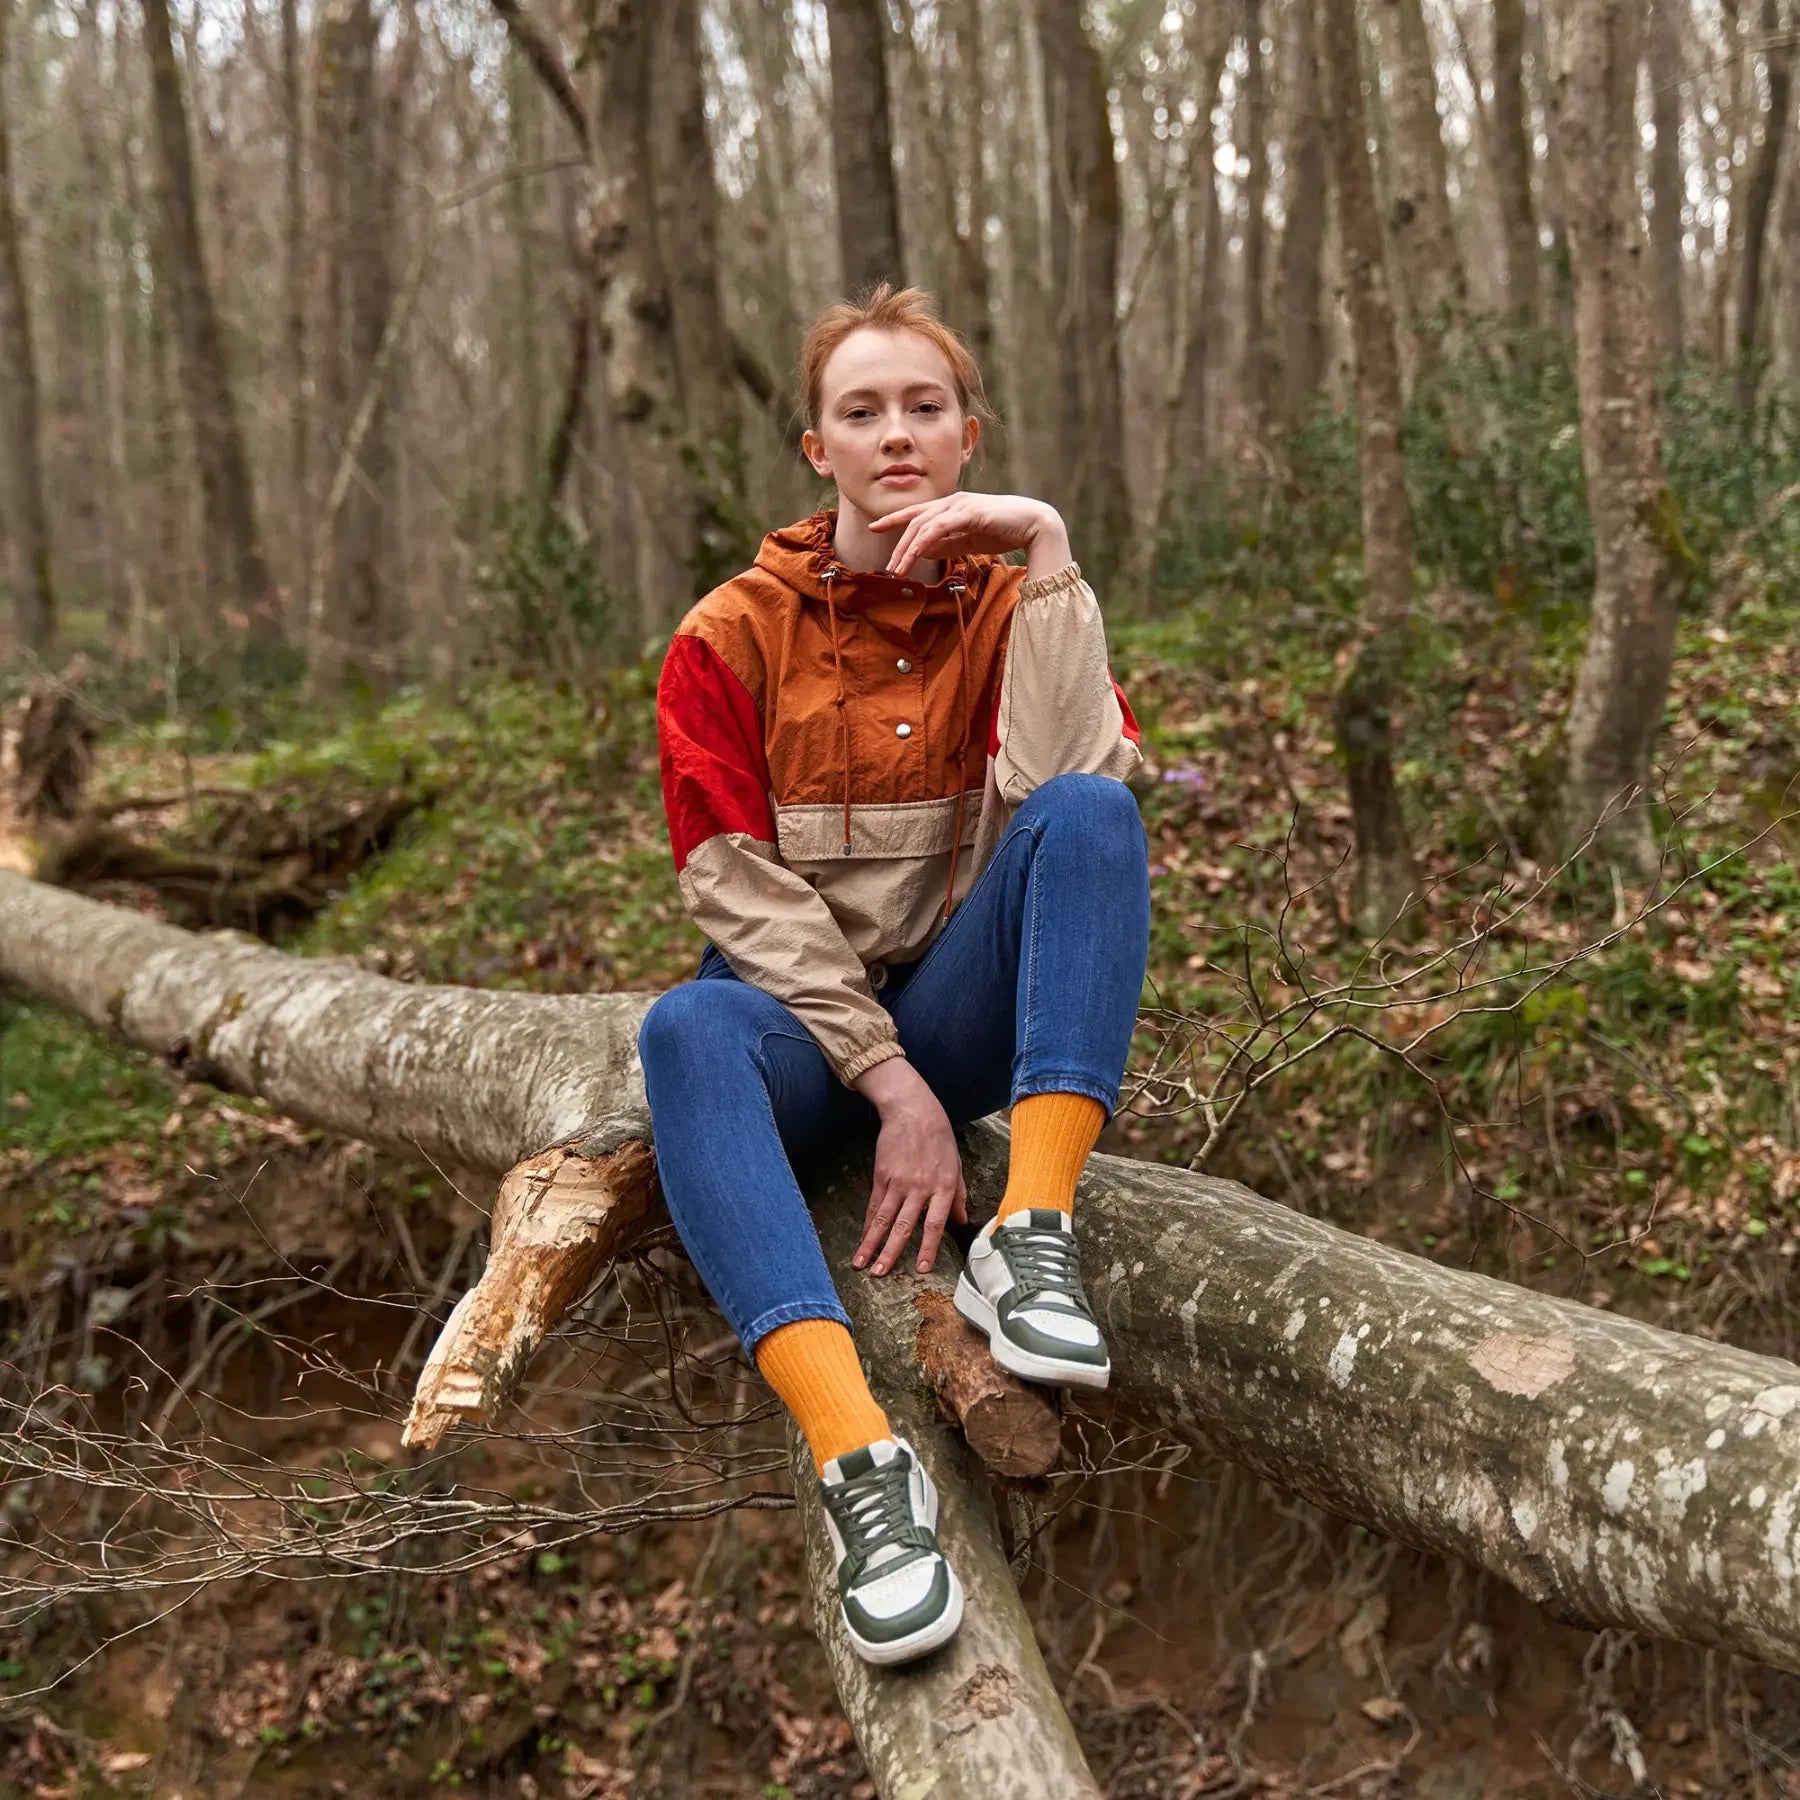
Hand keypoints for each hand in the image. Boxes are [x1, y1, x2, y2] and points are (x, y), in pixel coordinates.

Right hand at [849, 1059, 967, 1274]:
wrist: (914, 1112)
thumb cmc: (939, 1139)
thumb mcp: (957, 1166)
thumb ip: (960, 1196)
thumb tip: (963, 1221)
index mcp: (944, 1188)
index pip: (935, 1225)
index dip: (927, 1248)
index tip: (920, 1268)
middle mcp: (920, 1188)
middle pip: (904, 1227)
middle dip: (891, 1253)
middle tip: (880, 1274)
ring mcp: (898, 1182)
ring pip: (884, 1219)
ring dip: (872, 1244)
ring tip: (863, 1264)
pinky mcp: (882, 1176)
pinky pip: (874, 1205)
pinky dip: (868, 1224)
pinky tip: (863, 1239)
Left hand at [870, 493, 1071, 582]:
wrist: (1034, 524)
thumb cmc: (1004, 531)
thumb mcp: (968, 541)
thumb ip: (946, 545)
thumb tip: (923, 552)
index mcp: (951, 506)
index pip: (917, 512)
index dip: (894, 519)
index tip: (874, 528)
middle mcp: (952, 501)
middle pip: (915, 521)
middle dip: (897, 544)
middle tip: (887, 567)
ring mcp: (960, 505)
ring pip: (923, 525)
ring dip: (907, 549)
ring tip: (897, 570)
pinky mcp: (968, 513)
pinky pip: (938, 528)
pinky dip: (923, 543)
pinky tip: (914, 556)